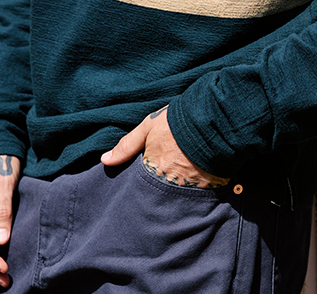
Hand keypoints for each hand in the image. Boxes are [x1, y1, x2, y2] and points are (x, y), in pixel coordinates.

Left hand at [100, 106, 228, 187]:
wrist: (211, 118)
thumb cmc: (177, 121)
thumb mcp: (148, 127)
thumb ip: (127, 145)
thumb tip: (105, 160)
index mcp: (153, 169)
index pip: (142, 187)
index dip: (144, 184)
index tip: (145, 183)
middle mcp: (170, 182)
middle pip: (161, 195)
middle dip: (160, 193)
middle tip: (163, 186)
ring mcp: (191, 187)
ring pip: (180, 197)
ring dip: (180, 192)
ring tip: (182, 184)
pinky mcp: (211, 187)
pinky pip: (202, 196)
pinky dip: (199, 191)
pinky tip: (200, 183)